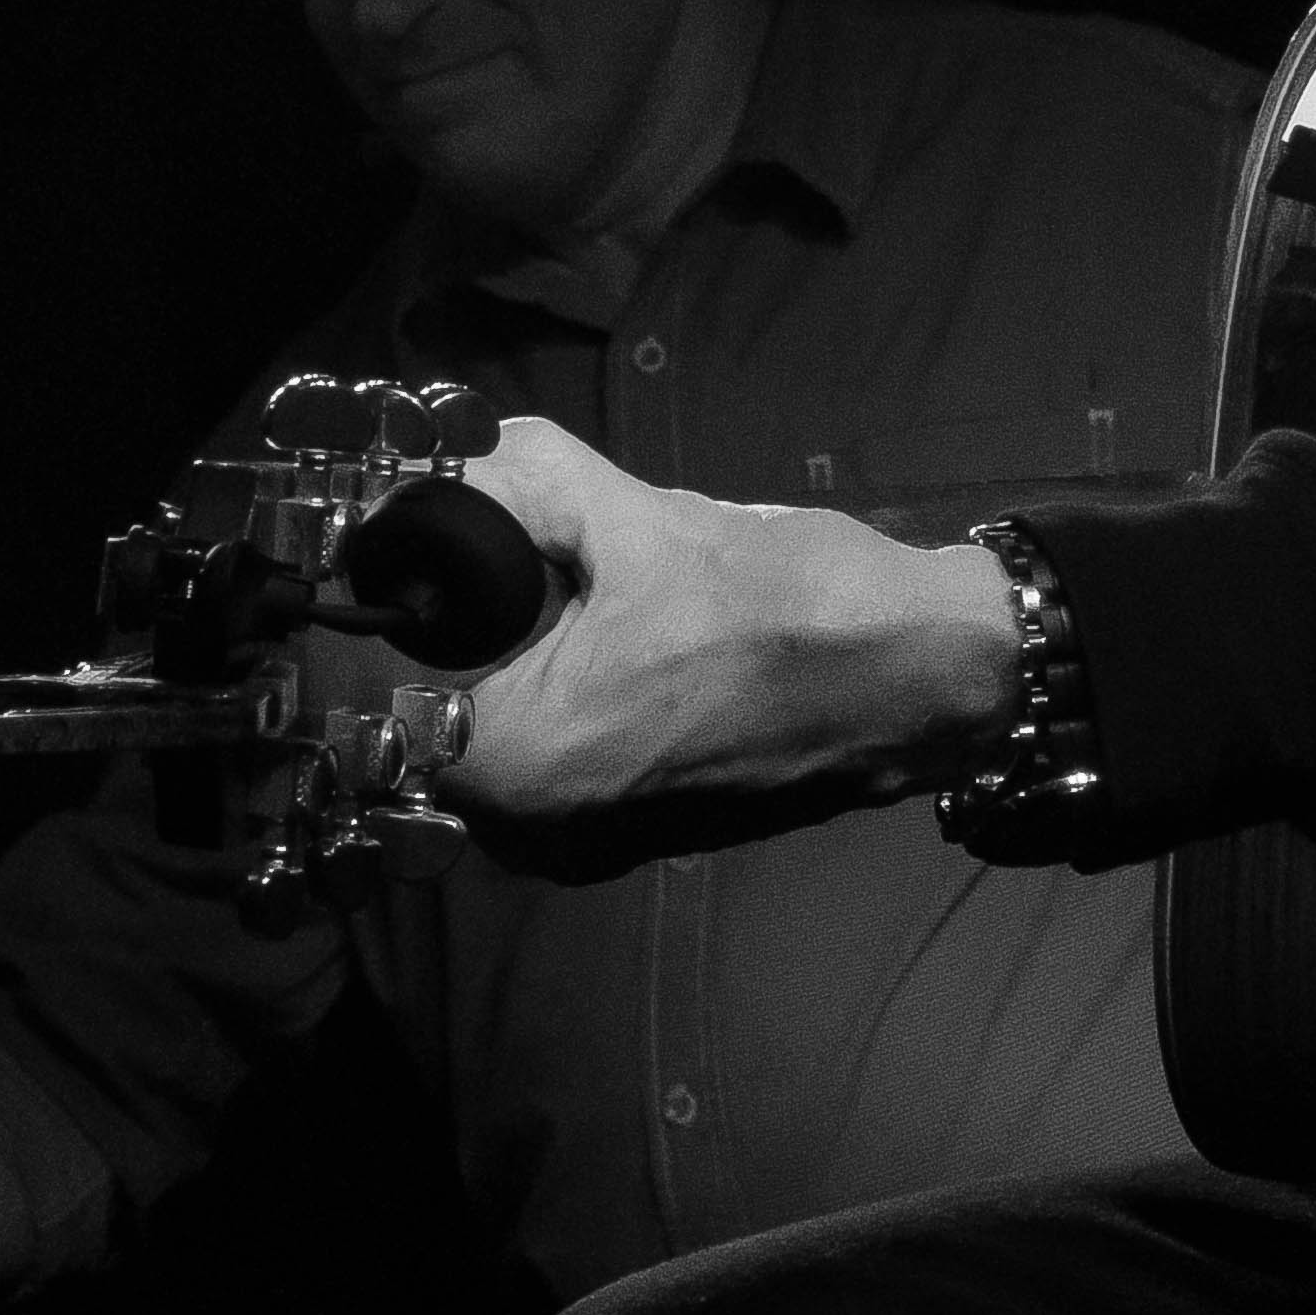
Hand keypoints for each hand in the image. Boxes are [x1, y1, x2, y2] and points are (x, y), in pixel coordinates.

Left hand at [444, 415, 1020, 821]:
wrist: (931, 678)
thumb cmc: (797, 606)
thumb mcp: (646, 518)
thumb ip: (519, 483)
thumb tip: (436, 470)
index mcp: (514, 763)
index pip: (384, 665)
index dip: (407, 579)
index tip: (449, 520)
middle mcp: (527, 829)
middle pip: (434, 694)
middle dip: (473, 611)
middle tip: (547, 542)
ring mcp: (578, 844)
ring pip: (493, 717)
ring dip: (521, 647)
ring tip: (606, 585)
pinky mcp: (625, 834)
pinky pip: (550, 746)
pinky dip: (566, 686)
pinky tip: (634, 636)